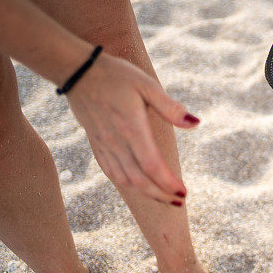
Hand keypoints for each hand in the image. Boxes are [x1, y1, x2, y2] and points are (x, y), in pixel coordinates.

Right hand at [65, 53, 197, 203]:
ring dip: (146, 193)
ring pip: (124, 180)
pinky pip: (110, 171)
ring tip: (164, 197)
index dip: (168, 183)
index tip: (184, 192)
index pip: (152, 166)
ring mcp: (104, 145)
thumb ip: (170, 107)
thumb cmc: (116, 75)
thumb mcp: (147, 85)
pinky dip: (126, 184)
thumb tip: (195, 123)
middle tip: (180, 201)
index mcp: (132, 129)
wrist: (77, 71)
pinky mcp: (95, 143)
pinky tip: (138, 185)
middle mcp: (116, 142)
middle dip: (161, 195)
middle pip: (139, 180)